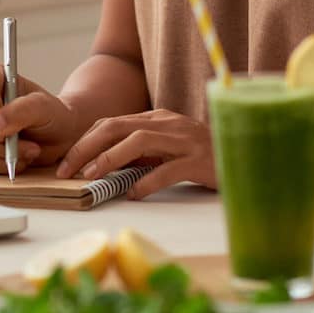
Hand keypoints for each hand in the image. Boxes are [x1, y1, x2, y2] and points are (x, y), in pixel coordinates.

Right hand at [0, 61, 81, 173]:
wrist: (57, 135)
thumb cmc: (52, 114)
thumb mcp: (43, 107)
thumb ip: (20, 112)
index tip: (14, 122)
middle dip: (5, 145)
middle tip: (32, 146)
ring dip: (7, 158)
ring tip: (29, 152)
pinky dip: (3, 166)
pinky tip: (18, 158)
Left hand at [56, 109, 214, 199]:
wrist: (247, 158)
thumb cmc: (204, 157)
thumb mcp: (168, 150)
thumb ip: (140, 153)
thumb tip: (105, 167)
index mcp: (157, 119)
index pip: (111, 123)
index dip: (85, 141)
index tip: (66, 162)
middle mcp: (168, 124)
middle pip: (117, 127)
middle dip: (87, 147)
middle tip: (67, 170)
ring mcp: (185, 140)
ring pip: (139, 141)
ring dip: (110, 158)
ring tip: (93, 177)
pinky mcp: (200, 161)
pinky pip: (169, 170)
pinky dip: (147, 182)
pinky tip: (134, 193)